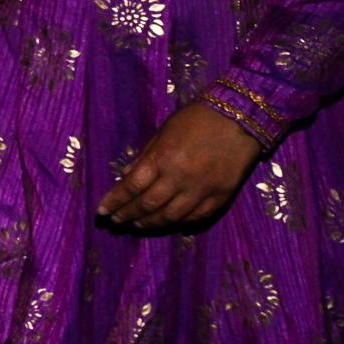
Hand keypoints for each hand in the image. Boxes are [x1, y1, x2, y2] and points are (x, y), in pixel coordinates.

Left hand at [97, 104, 263, 228]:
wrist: (241, 118)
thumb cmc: (197, 119)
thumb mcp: (164, 130)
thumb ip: (146, 155)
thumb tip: (126, 174)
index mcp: (162, 158)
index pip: (131, 186)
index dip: (114, 201)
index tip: (102, 211)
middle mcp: (179, 178)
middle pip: (148, 204)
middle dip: (128, 215)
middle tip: (115, 222)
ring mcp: (201, 190)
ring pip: (170, 216)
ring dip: (150, 223)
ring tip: (137, 225)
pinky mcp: (220, 197)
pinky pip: (196, 217)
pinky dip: (179, 223)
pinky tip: (168, 224)